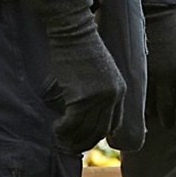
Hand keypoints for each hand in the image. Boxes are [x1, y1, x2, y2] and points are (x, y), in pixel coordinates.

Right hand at [17, 0, 125, 151]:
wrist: (73, 31)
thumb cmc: (81, 47)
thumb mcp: (99, 70)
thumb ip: (99, 89)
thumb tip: (87, 110)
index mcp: (121, 89)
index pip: (113, 123)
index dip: (98, 134)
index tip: (84, 138)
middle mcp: (113, 96)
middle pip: (99, 130)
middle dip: (83, 141)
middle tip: (68, 145)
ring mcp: (99, 98)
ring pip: (85, 129)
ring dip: (71, 138)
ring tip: (59, 139)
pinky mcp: (81, 97)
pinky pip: (72, 123)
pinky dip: (62, 130)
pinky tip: (55, 129)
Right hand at [143, 5, 175, 127]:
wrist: (152, 15)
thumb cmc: (175, 34)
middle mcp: (164, 77)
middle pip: (167, 110)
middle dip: (170, 122)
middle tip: (172, 125)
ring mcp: (147, 75)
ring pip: (150, 106)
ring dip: (155, 115)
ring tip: (159, 117)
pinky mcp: (133, 71)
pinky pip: (137, 95)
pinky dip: (142, 105)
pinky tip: (145, 106)